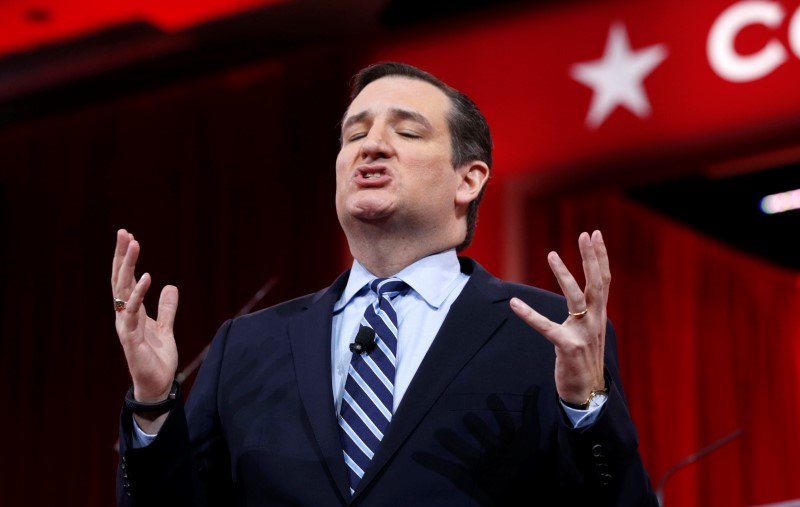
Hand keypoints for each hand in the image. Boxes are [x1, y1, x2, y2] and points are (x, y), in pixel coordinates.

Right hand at [111, 229, 178, 404]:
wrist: (157, 385)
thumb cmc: (157, 358)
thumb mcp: (166, 328)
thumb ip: (167, 308)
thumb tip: (170, 286)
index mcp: (131, 311)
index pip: (126, 280)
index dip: (126, 259)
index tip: (128, 236)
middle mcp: (124, 315)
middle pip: (120, 279)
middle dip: (122, 255)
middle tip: (124, 232)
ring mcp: (126, 326)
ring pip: (123, 290)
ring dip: (128, 267)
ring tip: (134, 245)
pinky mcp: (132, 338)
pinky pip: (133, 312)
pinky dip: (139, 294)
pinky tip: (147, 277)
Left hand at [510, 230, 609, 404]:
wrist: (587, 393)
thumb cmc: (584, 360)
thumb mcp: (589, 332)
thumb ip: (587, 313)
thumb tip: (582, 295)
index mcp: (599, 315)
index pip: (603, 280)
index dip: (600, 257)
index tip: (595, 235)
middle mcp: (595, 321)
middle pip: (596, 283)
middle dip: (591, 257)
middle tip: (586, 233)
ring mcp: (582, 334)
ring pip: (575, 298)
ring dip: (563, 275)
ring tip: (551, 254)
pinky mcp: (566, 347)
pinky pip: (545, 327)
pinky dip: (528, 314)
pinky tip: (514, 303)